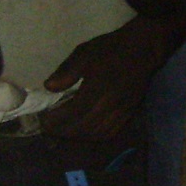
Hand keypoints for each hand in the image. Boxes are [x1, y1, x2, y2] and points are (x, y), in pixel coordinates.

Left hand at [40, 20, 166, 140]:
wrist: (142, 49)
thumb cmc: (111, 49)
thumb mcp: (84, 53)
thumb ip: (66, 71)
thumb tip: (49, 87)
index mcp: (97, 87)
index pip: (73, 112)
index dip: (57, 120)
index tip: (43, 121)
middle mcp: (110, 103)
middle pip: (84, 127)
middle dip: (63, 131)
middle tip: (48, 129)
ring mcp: (121, 110)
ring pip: (97, 133)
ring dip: (77, 136)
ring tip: (64, 131)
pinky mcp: (128, 113)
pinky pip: (110, 132)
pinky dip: (94, 136)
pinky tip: (85, 131)